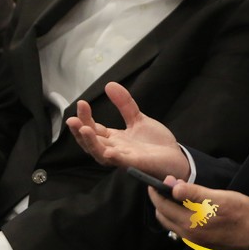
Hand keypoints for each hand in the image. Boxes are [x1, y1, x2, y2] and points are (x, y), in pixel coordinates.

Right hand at [66, 82, 189, 178]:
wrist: (176, 158)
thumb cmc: (155, 143)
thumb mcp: (138, 119)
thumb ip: (124, 104)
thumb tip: (109, 84)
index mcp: (114, 139)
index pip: (93, 129)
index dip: (85, 118)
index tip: (82, 103)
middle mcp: (115, 150)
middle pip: (91, 142)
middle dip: (80, 131)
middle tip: (72, 119)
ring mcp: (125, 158)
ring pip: (101, 154)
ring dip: (91, 143)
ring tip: (84, 129)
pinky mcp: (136, 165)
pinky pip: (122, 162)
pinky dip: (113, 157)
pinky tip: (107, 151)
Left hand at [152, 179, 248, 249]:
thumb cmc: (240, 214)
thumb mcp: (218, 198)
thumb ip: (193, 193)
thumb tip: (172, 186)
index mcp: (190, 224)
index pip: (163, 207)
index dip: (156, 193)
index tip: (153, 182)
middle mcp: (189, 235)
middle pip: (164, 217)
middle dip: (160, 202)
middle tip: (164, 187)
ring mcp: (195, 241)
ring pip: (172, 224)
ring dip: (169, 210)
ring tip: (175, 195)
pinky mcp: (202, 243)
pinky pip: (182, 229)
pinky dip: (178, 217)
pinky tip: (188, 208)